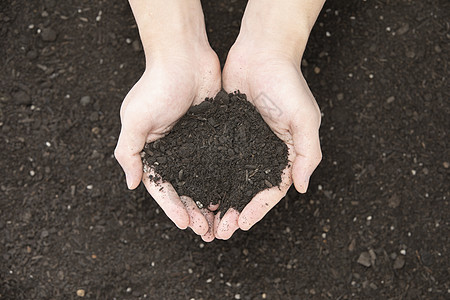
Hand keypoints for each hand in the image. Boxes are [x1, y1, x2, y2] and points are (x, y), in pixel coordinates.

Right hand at [114, 45, 220, 241]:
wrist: (184, 55)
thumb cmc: (157, 84)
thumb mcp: (135, 119)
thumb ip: (130, 152)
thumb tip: (132, 184)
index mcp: (152, 151)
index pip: (161, 186)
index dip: (172, 207)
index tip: (186, 224)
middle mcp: (173, 151)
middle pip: (183, 189)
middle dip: (193, 211)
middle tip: (206, 232)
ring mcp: (194, 145)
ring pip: (203, 180)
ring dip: (208, 202)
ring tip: (219, 222)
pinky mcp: (213, 135)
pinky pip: (219, 163)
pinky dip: (223, 181)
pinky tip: (231, 195)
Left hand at [217, 41, 321, 238]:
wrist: (262, 51)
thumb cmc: (287, 82)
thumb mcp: (305, 118)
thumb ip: (307, 153)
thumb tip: (303, 187)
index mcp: (285, 153)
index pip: (272, 189)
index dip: (258, 208)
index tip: (242, 224)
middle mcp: (264, 152)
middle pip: (249, 189)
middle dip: (236, 211)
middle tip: (220, 230)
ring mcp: (244, 143)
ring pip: (231, 179)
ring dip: (221, 200)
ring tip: (208, 218)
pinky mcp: (226, 132)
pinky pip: (217, 159)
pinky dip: (209, 176)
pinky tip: (198, 189)